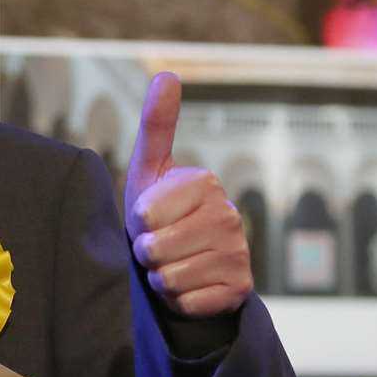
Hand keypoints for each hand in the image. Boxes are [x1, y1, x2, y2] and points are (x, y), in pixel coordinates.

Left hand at [123, 73, 251, 317]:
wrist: (186, 264)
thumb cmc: (159, 215)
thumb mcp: (150, 170)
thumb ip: (156, 125)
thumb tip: (167, 74)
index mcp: (206, 182)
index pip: (144, 215)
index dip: (136, 223)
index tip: (148, 219)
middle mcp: (230, 215)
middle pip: (154, 248)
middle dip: (145, 253)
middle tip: (158, 245)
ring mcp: (239, 254)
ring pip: (169, 278)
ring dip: (159, 278)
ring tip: (171, 264)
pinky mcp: (239, 290)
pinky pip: (187, 303)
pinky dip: (178, 301)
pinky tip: (189, 286)